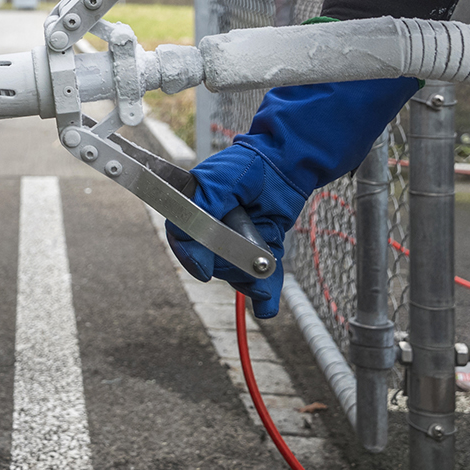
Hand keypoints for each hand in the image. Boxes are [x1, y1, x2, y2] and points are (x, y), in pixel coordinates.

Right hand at [165, 76, 419, 316]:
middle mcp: (212, 230)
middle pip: (211, 261)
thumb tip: (197, 253)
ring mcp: (236, 242)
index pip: (183, 240)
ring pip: (235, 273)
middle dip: (231, 265)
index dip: (192, 256)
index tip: (204, 269)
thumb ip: (201, 211)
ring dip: (251, 278)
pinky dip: (265, 296)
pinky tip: (267, 305)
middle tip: (249, 256)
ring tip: (266, 271)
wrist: (287, 164)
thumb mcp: (217, 181)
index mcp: (194, 210)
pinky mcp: (259, 251)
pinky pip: (260, 279)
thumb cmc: (248, 166)